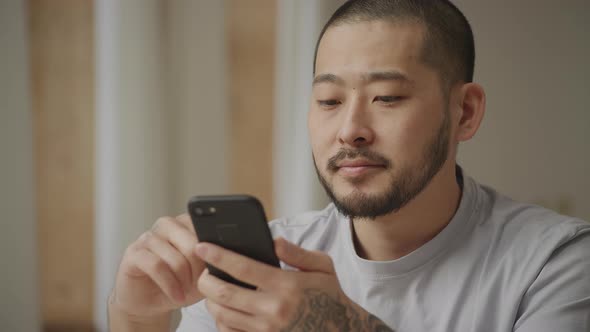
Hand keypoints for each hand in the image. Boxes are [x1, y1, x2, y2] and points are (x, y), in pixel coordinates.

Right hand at [111, 214, 205, 321]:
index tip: (213, 273)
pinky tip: (176, 296)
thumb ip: (214, 263)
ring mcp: (149, 237)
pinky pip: (157, 266)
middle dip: (198, 271)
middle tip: (198, 286)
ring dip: (184, 281)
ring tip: (186, 293)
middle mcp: (167, 225)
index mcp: (186, 223)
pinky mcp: (134, 252)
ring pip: (175, 257)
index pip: (205, 231)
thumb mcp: (203, 276)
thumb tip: (223, 259)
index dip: (212, 256)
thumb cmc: (180, 284)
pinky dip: (170, 285)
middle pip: (192, 245)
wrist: (151, 302)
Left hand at [196, 237, 393, 331]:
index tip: (203, 246)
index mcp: (286, 285)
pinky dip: (221, 320)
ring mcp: (267, 329)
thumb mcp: (322, 266)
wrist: (340, 329)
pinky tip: (225, 309)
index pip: (243, 268)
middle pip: (224, 294)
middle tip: (204, 272)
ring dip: (211, 300)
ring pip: (223, 314)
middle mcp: (274, 309)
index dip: (219, 256)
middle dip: (206, 280)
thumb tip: (274, 241)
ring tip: (213, 289)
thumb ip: (297, 253)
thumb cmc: (329, 295)